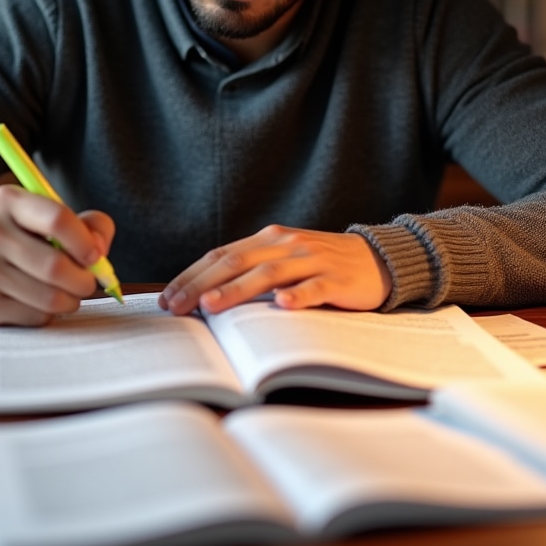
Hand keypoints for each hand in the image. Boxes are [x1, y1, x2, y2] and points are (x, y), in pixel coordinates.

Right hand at [0, 184, 114, 325]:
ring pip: (48, 297)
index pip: (57, 219)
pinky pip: (33, 316)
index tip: (96, 256)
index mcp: (9, 201)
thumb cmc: (20, 236)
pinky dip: (49, 313)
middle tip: (88, 282)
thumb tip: (100, 251)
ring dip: (71, 300)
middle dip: (84, 280)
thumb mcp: (47, 216)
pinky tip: (42, 302)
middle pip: (54, 266)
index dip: (85, 242)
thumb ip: (88, 225)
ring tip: (70, 293)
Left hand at [158, 225, 391, 315]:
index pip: (222, 255)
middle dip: (202, 285)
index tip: (166, 298)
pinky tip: (283, 306)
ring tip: (211, 305)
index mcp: (269, 239)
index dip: (192, 275)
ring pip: (269, 274)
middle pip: (237, 262)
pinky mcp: (338, 279)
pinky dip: (298, 295)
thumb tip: (205, 295)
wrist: (378, 258)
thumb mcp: (285, 260)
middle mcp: (287, 244)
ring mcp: (313, 260)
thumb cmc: (322, 264)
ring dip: (238, 290)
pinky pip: (315, 287)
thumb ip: (252, 271)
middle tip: (176, 306)